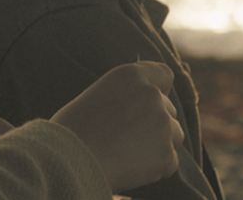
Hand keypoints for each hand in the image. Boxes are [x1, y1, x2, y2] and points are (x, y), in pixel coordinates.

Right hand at [50, 61, 183, 192]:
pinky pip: (169, 162)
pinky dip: (156, 168)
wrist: (68, 159)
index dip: (160, 90)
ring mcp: (163, 124)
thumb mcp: (96, 96)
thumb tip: (138, 110)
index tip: (148, 104)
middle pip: (168, 110)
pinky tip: (130, 167)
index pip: (164, 74)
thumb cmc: (71, 129)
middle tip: (127, 138)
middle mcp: (151, 95)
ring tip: (128, 154)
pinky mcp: (167, 154)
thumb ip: (124, 97)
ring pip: (174, 135)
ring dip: (159, 145)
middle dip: (155, 123)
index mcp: (130, 75)